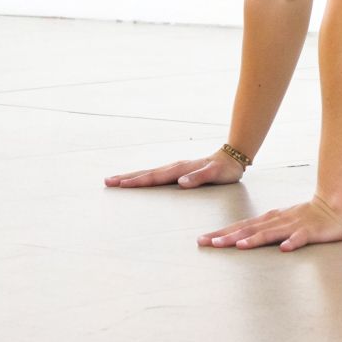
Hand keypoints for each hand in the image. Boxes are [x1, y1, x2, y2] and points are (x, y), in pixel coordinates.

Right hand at [104, 149, 244, 188]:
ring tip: (117, 180)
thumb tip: (181, 182)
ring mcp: (176, 168)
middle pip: (147, 173)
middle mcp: (176, 168)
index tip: (121, 184)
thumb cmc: (224, 169)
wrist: (233, 158)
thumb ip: (199, 178)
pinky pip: (158, 174)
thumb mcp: (215, 174)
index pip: (155, 177)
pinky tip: (138, 181)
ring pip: (150, 173)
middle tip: (108, 181)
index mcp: (181, 170)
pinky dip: (145, 177)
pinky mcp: (179, 171)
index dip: (138, 181)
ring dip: (133, 176)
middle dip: (128, 178)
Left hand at [198, 195, 341, 251]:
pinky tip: (284, 248)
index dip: (221, 233)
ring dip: (254, 239)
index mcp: (268, 219)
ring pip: (270, 233)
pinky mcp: (310, 232)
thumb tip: (238, 238)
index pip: (241, 226)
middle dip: (229, 236)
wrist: (334, 205)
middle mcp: (277, 221)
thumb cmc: (306, 216)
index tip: (202, 240)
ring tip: (239, 246)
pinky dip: (292, 242)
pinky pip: (300, 238)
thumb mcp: (280, 221)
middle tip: (209, 243)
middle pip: (249, 229)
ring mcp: (293, 226)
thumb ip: (262, 229)